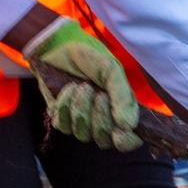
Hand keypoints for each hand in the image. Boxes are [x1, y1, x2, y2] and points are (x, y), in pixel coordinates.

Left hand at [29, 18, 140, 150]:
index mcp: (120, 110)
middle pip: (104, 140)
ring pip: (82, 134)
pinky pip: (63, 125)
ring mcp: (80, 122)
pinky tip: (68, 89)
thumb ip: (123, 96)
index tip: (120, 132)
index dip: (125, 141)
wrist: (59, 46)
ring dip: (81, 107)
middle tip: (97, 92)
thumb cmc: (89, 57)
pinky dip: (65, 105)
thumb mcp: (111, 70)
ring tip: (81, 85)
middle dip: (100, 116)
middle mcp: (102, 121)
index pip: (128, 140)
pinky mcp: (61, 119)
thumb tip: (128, 126)